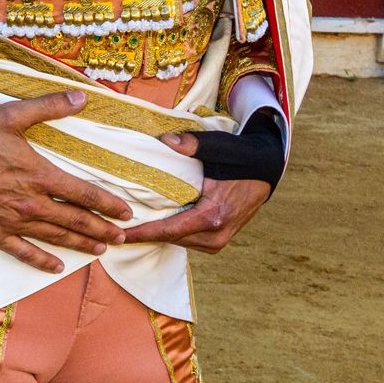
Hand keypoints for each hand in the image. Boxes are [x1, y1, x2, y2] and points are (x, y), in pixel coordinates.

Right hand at [0, 91, 132, 271]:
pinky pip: (22, 251)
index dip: (108, 204)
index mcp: (38, 174)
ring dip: (80, 244)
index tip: (126, 212)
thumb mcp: (11, 115)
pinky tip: (56, 266)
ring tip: (100, 250)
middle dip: (102, 229)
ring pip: (54, 237)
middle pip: (74, 220)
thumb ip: (48, 107)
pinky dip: (41, 260)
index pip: (83, 193)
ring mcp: (11, 221)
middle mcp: (30, 203)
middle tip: (123, 238)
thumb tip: (81, 98)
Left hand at [122, 132, 272, 253]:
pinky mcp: (220, 239)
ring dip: (159, 234)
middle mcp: (216, 234)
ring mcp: (220, 240)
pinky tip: (157, 223)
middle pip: (172, 239)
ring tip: (132, 226)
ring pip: (180, 242)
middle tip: (116, 229)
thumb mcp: (219, 147)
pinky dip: (173, 233)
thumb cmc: (241, 158)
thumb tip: (165, 141)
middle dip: (145, 234)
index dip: (143, 233)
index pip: (170, 230)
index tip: (119, 235)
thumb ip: (192, 145)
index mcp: (213, 216)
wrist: (267, 169)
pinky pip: (190, 240)